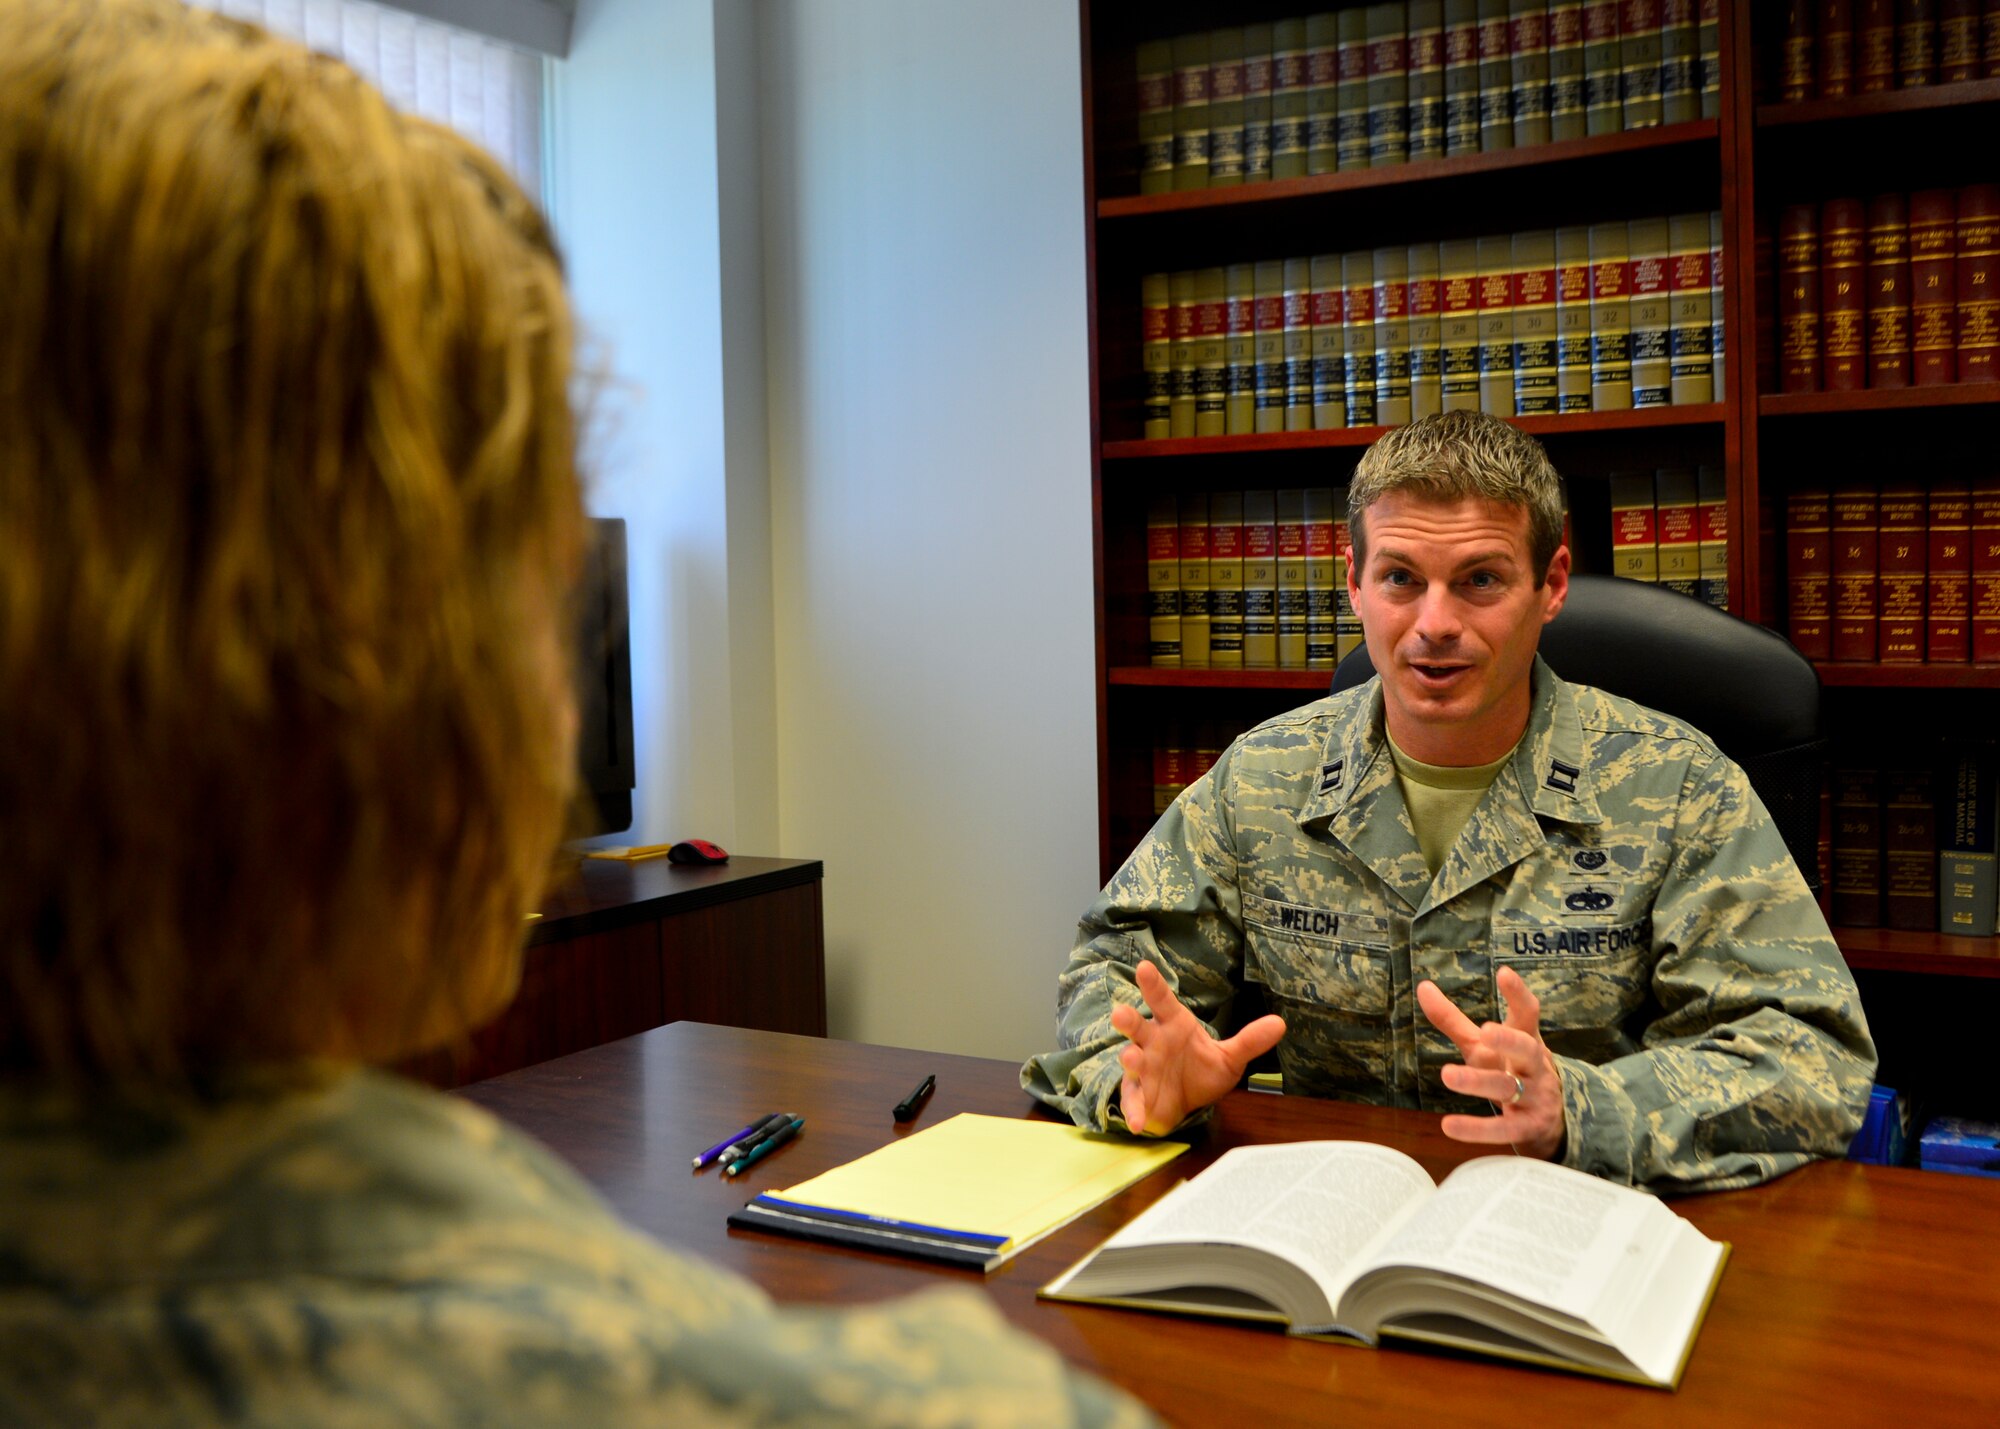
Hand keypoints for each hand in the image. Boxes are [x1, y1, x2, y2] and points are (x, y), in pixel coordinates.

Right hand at [1109, 959, 1285, 1135]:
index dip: (1153, 984)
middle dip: (1128, 1019)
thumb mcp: (1229, 1057)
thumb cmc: (1201, 1069)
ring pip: (1131, 1059)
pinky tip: (1137, 1122)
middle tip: (1121, 1013)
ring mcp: (1143, 1068)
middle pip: (1137, 1026)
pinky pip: (1134, 1100)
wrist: (1188, 1102)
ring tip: (1131, 1058)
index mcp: (1173, 1025)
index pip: (1162, 1000)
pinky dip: (1134, 1111)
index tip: (1144, 967)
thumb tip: (1280, 1023)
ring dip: (1130, 1059)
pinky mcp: (1139, 1094)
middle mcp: (1153, 1042)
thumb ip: (1249, 1041)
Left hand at [1416, 966, 1563, 1160]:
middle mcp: (1534, 1066)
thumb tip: (1423, 986)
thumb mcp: (1483, 1047)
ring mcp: (1533, 1098)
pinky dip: (1477, 1129)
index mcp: (1525, 1040)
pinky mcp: (1526, 1128)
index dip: (1518, 994)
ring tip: (1448, 1075)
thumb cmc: (1509, 1071)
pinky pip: (1502, 1129)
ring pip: (1508, 1088)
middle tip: (1486, 1032)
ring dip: (1479, 1082)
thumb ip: (1453, 1019)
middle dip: (1508, 1041)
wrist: (1548, 1122)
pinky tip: (1449, 1126)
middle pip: (1526, 1050)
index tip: (1504, 973)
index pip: (1527, 1013)